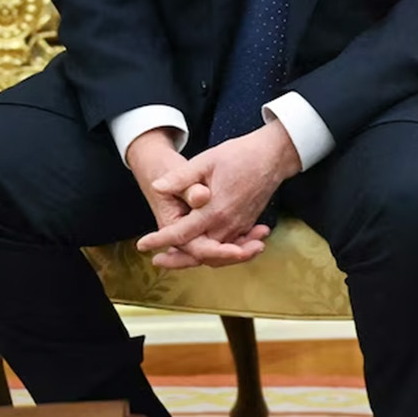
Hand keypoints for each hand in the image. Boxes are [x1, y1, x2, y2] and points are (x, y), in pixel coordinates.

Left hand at [135, 122, 298, 267]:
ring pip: (216, 254)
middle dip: (178, 260)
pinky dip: (217, 253)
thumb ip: (181, 177)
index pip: (182, 233)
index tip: (143, 244)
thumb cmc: (240, 155)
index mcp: (215, 210)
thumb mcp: (206, 160)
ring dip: (197, 259)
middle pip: (200, 253)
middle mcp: (228, 224)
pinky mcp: (247, 224)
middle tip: (159, 261)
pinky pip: (229, 246)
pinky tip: (206, 249)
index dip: (160, 240)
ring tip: (177, 258)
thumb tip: (157, 186)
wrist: (274, 156)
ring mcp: (240, 226)